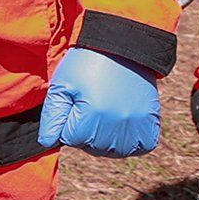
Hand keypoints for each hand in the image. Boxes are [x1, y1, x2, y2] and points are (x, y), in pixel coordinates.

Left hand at [38, 47, 160, 157]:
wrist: (121, 48)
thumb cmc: (86, 65)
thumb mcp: (61, 85)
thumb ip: (52, 117)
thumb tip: (47, 143)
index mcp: (92, 114)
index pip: (69, 139)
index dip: (66, 123)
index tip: (73, 104)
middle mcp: (116, 124)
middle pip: (91, 148)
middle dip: (83, 132)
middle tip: (88, 106)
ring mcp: (137, 126)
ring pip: (114, 152)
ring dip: (105, 140)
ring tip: (103, 114)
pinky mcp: (151, 124)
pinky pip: (140, 148)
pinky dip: (129, 142)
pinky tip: (121, 124)